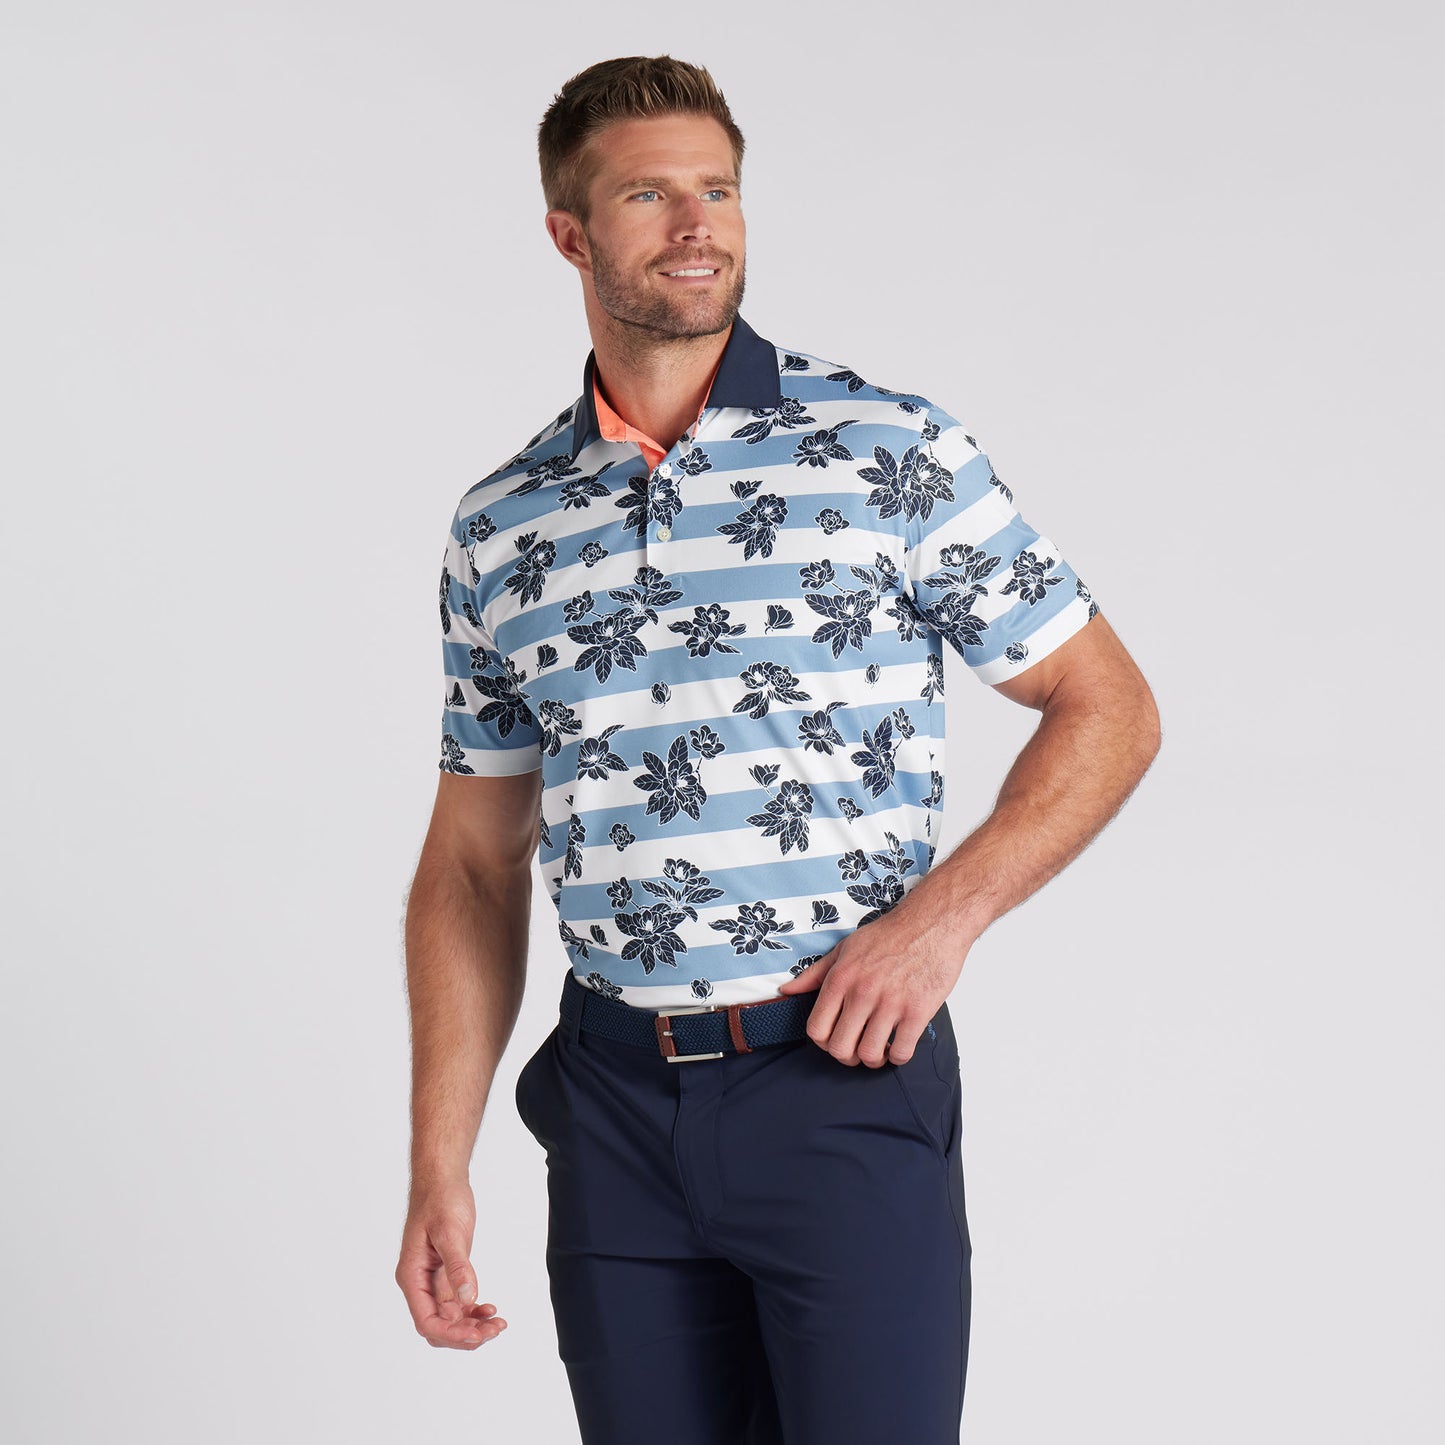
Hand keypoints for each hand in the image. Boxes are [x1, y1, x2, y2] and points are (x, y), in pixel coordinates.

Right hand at [395, 1178, 507, 1349]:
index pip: (427, 1321)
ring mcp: (433, 1281)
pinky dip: (473, 1311)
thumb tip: (467, 1300)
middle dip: (465, 1335)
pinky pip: (457, 1304)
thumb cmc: (440, 1200)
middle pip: (438, 1326)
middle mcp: (419, 1284)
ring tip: (498, 1323)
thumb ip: (458, 1267)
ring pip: (450, 1318)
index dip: (452, 1334)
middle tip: (495, 1329)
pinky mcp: (446, 1273)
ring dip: (472, 1326)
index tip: (478, 1335)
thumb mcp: (450, 1232)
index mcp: (412, 1276)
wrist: (442, 1179)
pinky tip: (490, 1308)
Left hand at [776, 911, 966, 1067]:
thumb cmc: (888, 936)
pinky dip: (898, 1057)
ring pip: (869, 1055)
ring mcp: (891, 1003)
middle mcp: (862, 992)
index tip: (835, 1039)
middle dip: (847, 1056)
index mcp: (841, 978)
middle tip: (857, 1049)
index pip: (816, 1029)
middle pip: (840, 1048)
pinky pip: (901, 1052)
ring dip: (873, 1060)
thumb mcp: (844, 948)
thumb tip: (787, 991)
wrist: (932, 923)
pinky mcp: (918, 1011)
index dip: (823, 1043)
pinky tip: (899, 1045)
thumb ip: (815, 974)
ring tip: (879, 1049)